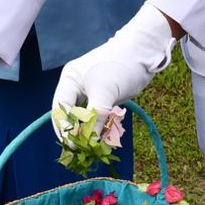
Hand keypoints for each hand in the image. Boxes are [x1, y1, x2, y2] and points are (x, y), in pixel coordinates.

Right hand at [52, 4, 177, 136]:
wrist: (144, 53)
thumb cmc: (120, 66)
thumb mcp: (105, 92)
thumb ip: (95, 117)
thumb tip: (88, 142)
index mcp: (70, 80)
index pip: (60, 108)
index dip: (63, 128)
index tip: (72, 146)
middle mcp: (77, 87)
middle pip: (72, 115)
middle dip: (78, 133)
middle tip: (86, 150)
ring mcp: (91, 92)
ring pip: (87, 118)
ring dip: (93, 132)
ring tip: (100, 145)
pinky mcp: (105, 97)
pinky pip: (100, 117)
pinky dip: (103, 127)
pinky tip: (109, 136)